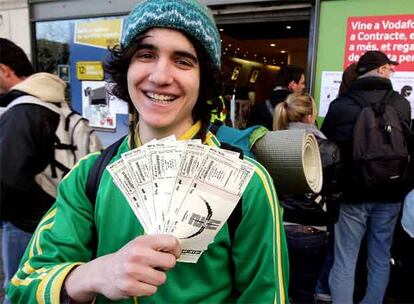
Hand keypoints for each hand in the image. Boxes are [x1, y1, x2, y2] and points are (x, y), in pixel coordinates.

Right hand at [64, 235, 180, 300]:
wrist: (102, 272)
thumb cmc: (127, 257)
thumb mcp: (139, 244)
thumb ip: (157, 244)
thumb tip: (178, 248)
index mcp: (142, 241)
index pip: (171, 242)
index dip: (176, 250)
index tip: (173, 253)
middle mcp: (137, 254)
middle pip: (170, 262)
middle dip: (166, 266)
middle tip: (157, 266)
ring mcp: (133, 271)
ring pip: (162, 279)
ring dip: (156, 279)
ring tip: (145, 275)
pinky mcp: (130, 287)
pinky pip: (152, 290)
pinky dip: (147, 289)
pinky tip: (138, 283)